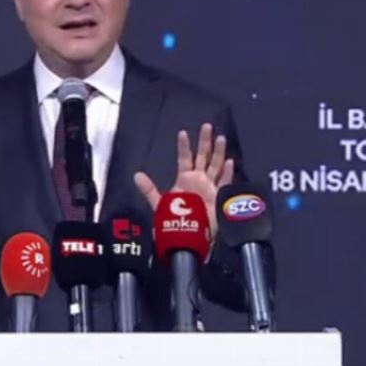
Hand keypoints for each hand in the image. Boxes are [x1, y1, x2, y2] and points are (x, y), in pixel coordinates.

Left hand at [134, 123, 233, 241]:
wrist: (188, 239)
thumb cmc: (173, 223)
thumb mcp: (159, 204)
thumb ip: (149, 190)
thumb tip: (136, 175)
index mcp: (184, 180)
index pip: (184, 158)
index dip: (183, 146)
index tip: (183, 133)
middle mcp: (198, 181)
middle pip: (203, 157)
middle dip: (205, 142)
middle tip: (207, 126)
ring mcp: (210, 188)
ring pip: (215, 166)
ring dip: (218, 152)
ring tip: (220, 138)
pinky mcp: (218, 198)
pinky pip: (224, 183)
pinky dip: (227, 173)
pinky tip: (229, 162)